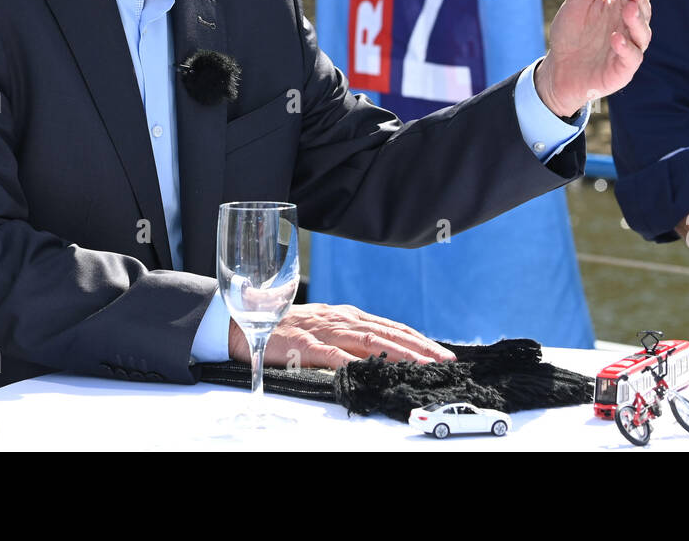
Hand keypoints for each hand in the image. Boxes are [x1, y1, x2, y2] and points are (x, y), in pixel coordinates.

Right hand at [228, 303, 456, 368]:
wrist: (244, 322)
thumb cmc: (287, 330)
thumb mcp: (325, 330)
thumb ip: (350, 340)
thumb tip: (382, 356)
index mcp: (348, 317)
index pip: (392, 328)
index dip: (419, 340)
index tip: (443, 354)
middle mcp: (341, 320)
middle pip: (388, 333)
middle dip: (419, 348)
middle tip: (444, 361)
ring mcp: (323, 330)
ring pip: (368, 341)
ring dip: (397, 354)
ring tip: (420, 366)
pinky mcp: (303, 344)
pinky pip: (330, 354)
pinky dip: (350, 363)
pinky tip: (368, 371)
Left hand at [535, 0, 650, 116]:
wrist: (556, 69)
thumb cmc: (571, 32)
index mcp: (621, 8)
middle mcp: (629, 28)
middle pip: (643, 11)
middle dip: (641, 0)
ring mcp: (628, 50)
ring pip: (642, 34)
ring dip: (636, 21)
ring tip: (627, 8)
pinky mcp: (622, 70)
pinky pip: (631, 59)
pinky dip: (625, 48)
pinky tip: (615, 37)